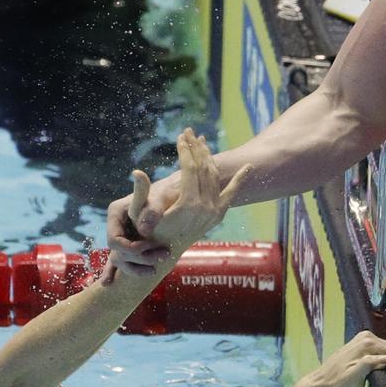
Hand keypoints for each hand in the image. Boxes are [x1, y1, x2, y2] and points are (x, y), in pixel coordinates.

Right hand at [107, 170, 173, 278]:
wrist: (178, 192)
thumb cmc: (169, 193)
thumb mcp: (160, 198)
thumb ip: (152, 210)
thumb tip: (144, 230)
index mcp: (116, 212)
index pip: (114, 240)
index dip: (130, 249)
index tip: (148, 248)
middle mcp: (117, 225)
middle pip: (118, 252)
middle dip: (138, 259)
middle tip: (163, 256)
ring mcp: (124, 236)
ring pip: (121, 260)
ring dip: (136, 269)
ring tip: (154, 271)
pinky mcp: (133, 244)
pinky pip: (125, 262)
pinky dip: (125, 271)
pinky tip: (109, 283)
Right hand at [149, 128, 250, 248]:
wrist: (163, 254)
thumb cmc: (147, 233)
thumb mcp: (140, 213)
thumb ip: (141, 192)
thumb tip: (137, 172)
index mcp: (188, 204)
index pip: (190, 168)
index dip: (185, 150)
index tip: (180, 136)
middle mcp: (205, 207)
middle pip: (204, 169)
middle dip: (196, 148)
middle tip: (189, 131)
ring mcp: (214, 212)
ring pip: (215, 177)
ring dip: (209, 157)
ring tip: (202, 141)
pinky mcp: (218, 216)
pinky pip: (231, 194)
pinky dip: (240, 180)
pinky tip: (248, 167)